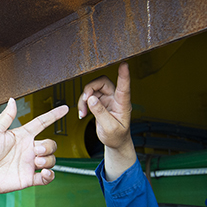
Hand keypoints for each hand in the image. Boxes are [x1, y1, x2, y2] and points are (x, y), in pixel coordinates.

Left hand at [0, 98, 68, 194]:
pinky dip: (50, 175)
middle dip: (49, 146)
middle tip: (35, 151)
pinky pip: (46, 178)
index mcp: (21, 136)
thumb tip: (12, 100)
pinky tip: (44, 173)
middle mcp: (27, 149)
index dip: (53, 115)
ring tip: (36, 161)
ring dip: (48, 160)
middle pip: (51, 144)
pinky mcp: (28, 178)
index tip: (64, 109)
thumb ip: (6, 116)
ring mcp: (28, 164)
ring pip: (51, 160)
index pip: (42, 123)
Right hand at [78, 62, 135, 179]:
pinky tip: (83, 113)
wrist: (115, 142)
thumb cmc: (116, 136)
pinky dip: (83, 104)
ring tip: (83, 112)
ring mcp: (107, 99)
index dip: (123, 75)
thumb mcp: (109, 128)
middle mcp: (115, 98)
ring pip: (93, 89)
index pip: (124, 87)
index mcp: (123, 104)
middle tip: (85, 100)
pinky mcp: (100, 102)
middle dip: (90, 88)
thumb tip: (91, 99)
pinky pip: (88, 97)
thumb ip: (100, 113)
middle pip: (102, 82)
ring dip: (84, 99)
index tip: (124, 64)